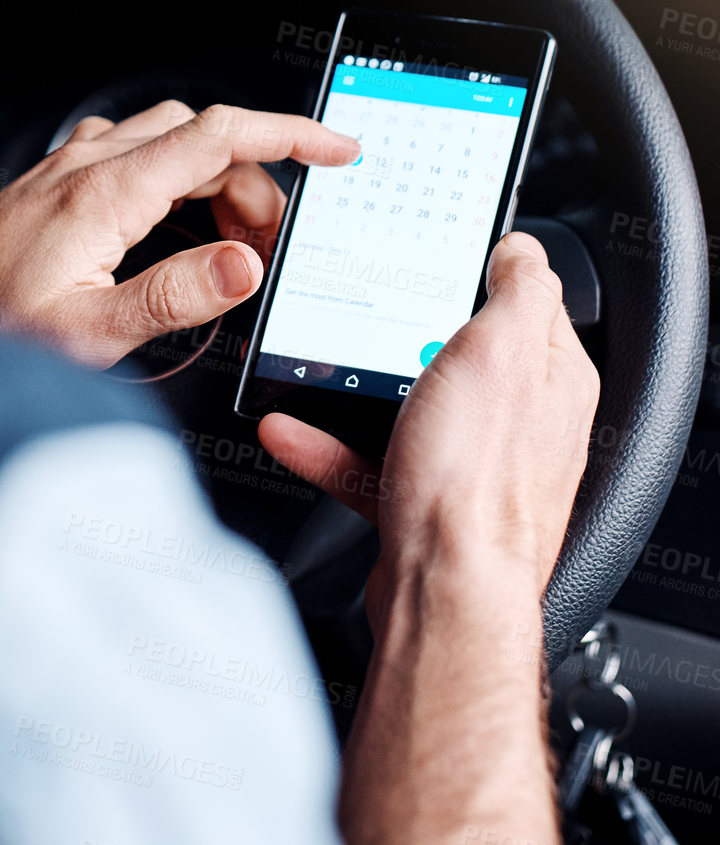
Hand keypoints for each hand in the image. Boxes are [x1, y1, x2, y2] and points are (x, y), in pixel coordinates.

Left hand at [0, 100, 359, 367]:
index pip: (217, 135)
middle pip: (200, 135)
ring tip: (227, 244)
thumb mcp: (86, 332)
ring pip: (167, 138)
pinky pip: (134, 153)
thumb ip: (171, 298)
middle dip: (255, 178)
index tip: (337, 147)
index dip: (289, 134)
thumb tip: (242, 266)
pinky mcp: (55, 182)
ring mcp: (68, 168)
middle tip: (270, 245)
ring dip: (213, 177)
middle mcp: (87, 166)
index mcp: (105, 193)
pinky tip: (171, 227)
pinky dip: (175, 177)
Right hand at [259, 230, 599, 620]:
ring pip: (411, 409)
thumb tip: (522, 251)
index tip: (442, 256)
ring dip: (359, 388)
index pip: (530, 302)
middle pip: (464, 354)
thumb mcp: (501, 349)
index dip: (486, 272)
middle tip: (373, 315)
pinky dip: (330, 446)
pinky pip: (372, 461)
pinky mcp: (427, 504)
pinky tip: (294, 434)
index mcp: (550, 376)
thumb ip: (520, 288)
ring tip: (320, 371)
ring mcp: (474, 466)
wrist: (444, 593)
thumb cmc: (477, 483)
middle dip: (409, 332)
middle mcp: (520, 422)